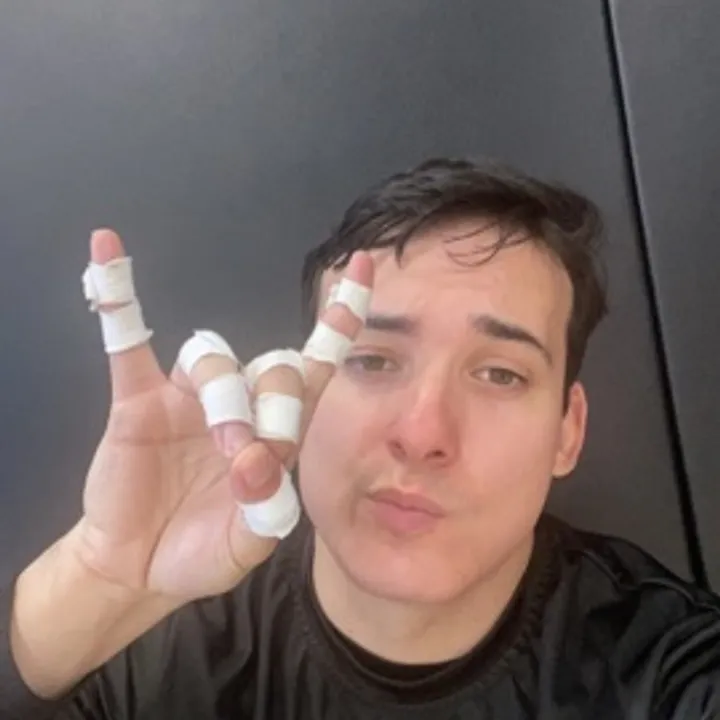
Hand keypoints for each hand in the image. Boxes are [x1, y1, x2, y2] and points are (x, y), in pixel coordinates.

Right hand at [70, 228, 372, 600]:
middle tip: (251, 464)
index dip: (340, 319)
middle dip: (274, 410)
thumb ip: (263, 510)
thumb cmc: (202, 550)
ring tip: (227, 450)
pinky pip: (127, 342)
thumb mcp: (248, 544)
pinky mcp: (137, 401)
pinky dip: (118, 299)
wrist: (140, 567)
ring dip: (225, 400)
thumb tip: (255, 462)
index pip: (316, 364)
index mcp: (276, 432)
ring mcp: (187, 397)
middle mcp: (239, 403)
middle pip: (273, 368)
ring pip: (215, 360)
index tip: (362, 267)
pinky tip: (107, 249)